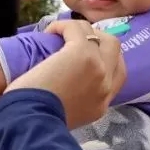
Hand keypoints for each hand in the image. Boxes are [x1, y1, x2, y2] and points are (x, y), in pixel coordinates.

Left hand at [6, 20, 124, 128]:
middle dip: (98, 38)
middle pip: (115, 49)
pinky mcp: (82, 53)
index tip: (88, 52)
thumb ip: (76, 103)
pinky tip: (50, 31)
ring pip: (100, 35)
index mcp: (102, 105)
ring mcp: (98, 68)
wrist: (31, 124)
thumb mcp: (68, 118)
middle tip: (77, 38)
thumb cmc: (38, 123)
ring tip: (60, 33)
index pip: (118, 73)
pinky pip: (77, 29)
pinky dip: (63, 26)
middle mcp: (106, 86)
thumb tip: (67, 84)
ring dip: (80, 29)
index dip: (105, 57)